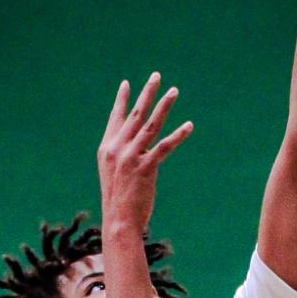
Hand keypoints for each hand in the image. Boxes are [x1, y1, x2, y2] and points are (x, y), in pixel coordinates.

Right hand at [98, 73, 191, 235]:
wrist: (119, 222)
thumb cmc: (119, 203)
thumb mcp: (114, 175)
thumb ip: (122, 157)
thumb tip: (136, 149)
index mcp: (107, 149)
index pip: (116, 119)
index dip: (122, 101)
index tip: (127, 84)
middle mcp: (117, 148)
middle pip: (135, 115)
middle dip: (147, 93)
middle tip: (156, 75)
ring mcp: (131, 157)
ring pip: (151, 125)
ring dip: (164, 105)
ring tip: (174, 91)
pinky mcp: (145, 167)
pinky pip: (165, 146)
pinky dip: (178, 135)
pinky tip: (189, 126)